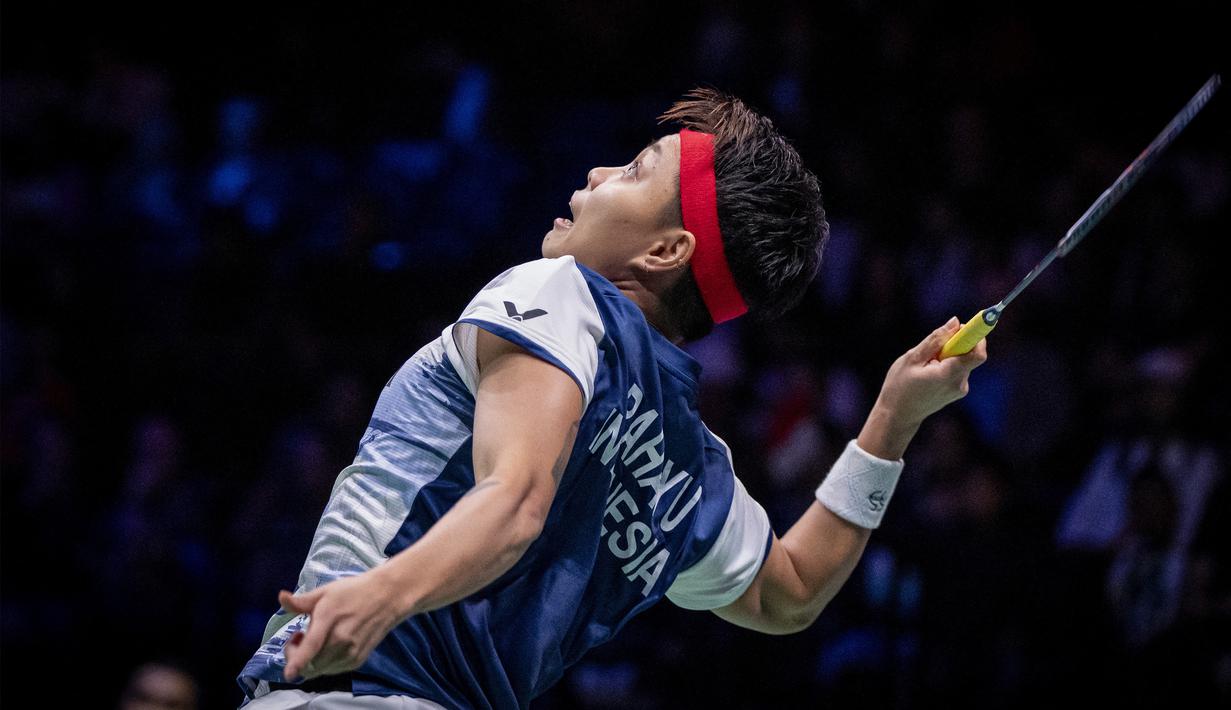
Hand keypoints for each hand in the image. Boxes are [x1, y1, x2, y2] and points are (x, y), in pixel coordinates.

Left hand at [279, 571, 401, 680]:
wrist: (387, 597)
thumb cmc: (353, 591)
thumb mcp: (325, 592)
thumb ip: (301, 601)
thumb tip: (281, 598)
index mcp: (329, 618)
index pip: (311, 646)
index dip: (297, 662)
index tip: (289, 673)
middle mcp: (341, 640)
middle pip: (310, 664)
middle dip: (296, 656)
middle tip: (299, 637)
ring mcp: (351, 652)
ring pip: (320, 670)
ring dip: (310, 660)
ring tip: (316, 640)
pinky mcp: (357, 660)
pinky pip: (332, 670)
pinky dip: (324, 662)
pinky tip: (328, 645)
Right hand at [875, 316, 988, 427]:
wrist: (898, 416)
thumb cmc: (900, 387)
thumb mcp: (912, 358)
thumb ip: (935, 340)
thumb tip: (955, 323)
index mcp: (948, 375)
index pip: (976, 353)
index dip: (977, 335)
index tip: (969, 324)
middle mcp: (959, 383)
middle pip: (969, 354)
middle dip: (956, 343)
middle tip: (934, 345)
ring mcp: (960, 389)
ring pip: (963, 360)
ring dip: (949, 354)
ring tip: (926, 363)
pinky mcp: (958, 390)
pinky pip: (959, 368)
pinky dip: (948, 363)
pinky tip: (929, 371)